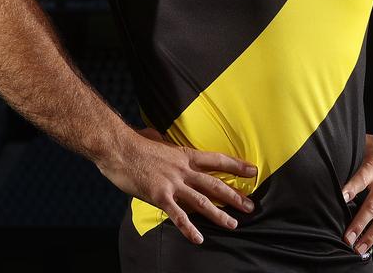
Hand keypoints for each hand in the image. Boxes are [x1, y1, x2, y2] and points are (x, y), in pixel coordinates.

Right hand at [96, 127, 257, 244]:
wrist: (119, 148)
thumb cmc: (135, 143)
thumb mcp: (158, 140)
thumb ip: (164, 144)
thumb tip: (155, 135)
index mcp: (185, 155)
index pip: (218, 161)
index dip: (237, 166)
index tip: (253, 171)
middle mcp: (184, 169)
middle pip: (215, 184)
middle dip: (235, 196)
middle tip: (250, 206)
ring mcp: (173, 183)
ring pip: (202, 201)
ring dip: (219, 214)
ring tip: (233, 224)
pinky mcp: (160, 196)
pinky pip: (178, 215)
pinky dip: (189, 228)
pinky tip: (198, 238)